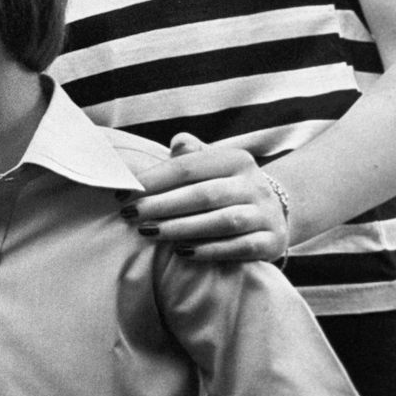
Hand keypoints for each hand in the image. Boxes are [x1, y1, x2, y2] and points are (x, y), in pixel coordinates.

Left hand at [125, 134, 288, 261]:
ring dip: (182, 228)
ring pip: (223, 222)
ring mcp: (266, 214)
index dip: (153, 181)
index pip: (188, 168)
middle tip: (131, 215)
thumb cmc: (224, 187)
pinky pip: (241, 247)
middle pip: (204, 195)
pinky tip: (182, 252)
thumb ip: (190, 154)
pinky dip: (210, 250)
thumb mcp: (210, 166)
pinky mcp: (273, 242)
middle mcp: (254, 185)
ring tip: (149, 232)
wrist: (271, 214)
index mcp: (235, 160)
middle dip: (162, 206)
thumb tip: (178, 142)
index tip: (122, 195)